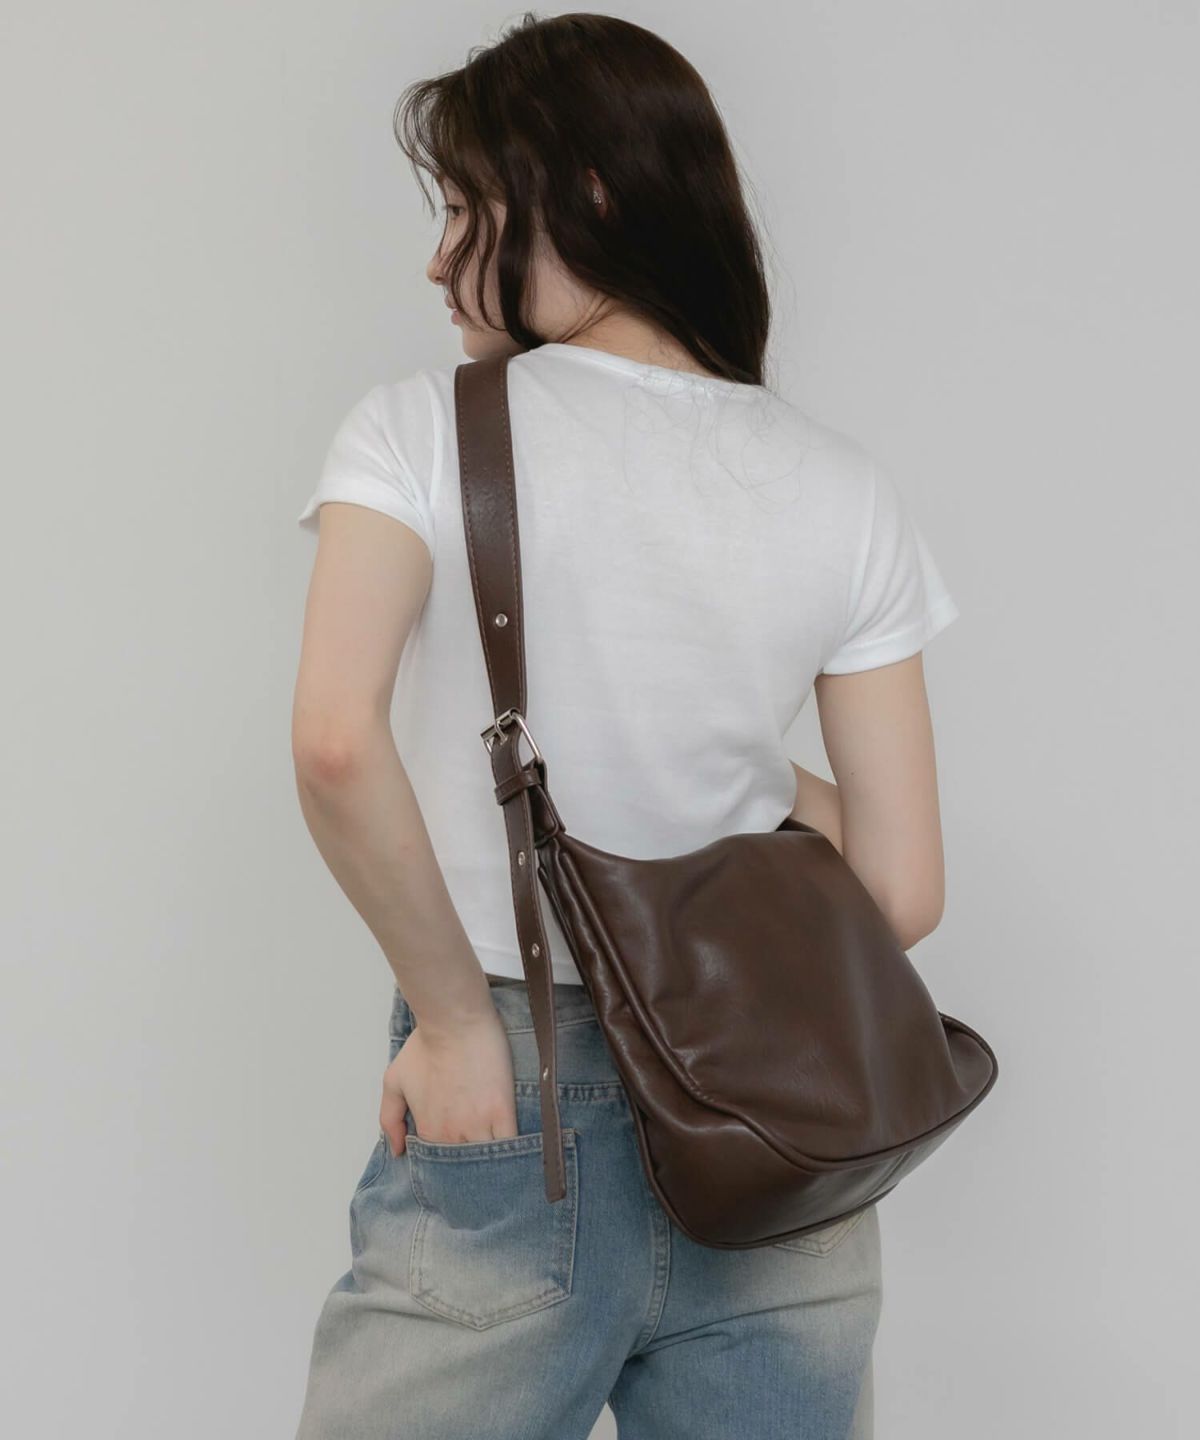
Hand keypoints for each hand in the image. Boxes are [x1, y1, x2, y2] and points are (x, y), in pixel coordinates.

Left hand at [379, 1003, 517, 1155]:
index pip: (439, 1165)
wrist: (455, 1022)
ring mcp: (479, 1125)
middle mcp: (452, 1134)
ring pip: (488, 1161)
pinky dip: (513, 1151)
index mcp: (429, 1130)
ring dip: (493, 1163)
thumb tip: (398, 1150)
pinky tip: (517, 1151)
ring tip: (499, 1157)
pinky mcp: (503, 1112)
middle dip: (471, 1170)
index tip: (457, 1159)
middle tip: (479, 1162)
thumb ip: (389, 1119)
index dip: (448, 1165)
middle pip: (466, 1167)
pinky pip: (511, 1144)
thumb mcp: (394, 1080)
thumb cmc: (426, 1046)